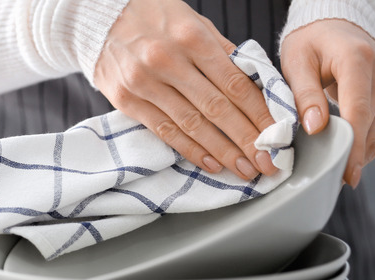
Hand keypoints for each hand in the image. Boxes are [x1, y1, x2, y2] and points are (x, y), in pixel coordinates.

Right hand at [93, 0, 276, 179]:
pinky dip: (191, 150)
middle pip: (216, 109)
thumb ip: (222, 52)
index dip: (258, 113)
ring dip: (222, 151)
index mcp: (191, 38)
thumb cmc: (152, 17)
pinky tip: (211, 163)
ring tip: (244, 168)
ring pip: (192, 125)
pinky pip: (165, 131)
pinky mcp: (127, 100)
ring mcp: (144, 83)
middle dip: (246, 140)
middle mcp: (168, 61)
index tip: (275, 134)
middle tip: (267, 163)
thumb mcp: (193, 21)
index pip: (234, 83)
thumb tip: (255, 84)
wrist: (99, 17)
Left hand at [280, 19, 374, 187]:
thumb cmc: (311, 42)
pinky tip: (344, 154)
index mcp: (357, 60)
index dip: (352, 145)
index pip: (357, 110)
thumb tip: (315, 128)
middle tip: (331, 179)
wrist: (332, 27)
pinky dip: (361, 142)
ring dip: (358, 152)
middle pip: (369, 124)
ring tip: (335, 171)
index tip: (346, 171)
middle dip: (352, 155)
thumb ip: (304, 95)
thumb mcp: (296, 63)